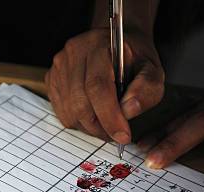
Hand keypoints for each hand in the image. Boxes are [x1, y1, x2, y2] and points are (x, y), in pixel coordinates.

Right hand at [45, 27, 163, 142]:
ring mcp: (59, 67)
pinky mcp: (51, 79)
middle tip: (117, 133)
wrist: (115, 42)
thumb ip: (146, 89)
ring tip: (107, 123)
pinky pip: (62, 112)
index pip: (97, 87)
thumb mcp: (152, 70)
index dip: (109, 116)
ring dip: (90, 127)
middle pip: (80, 104)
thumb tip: (128, 111)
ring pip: (70, 112)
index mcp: (98, 46)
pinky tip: (93, 115)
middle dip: (100, 127)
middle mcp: (73, 54)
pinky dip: (79, 122)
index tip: (123, 136)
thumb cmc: (134, 58)